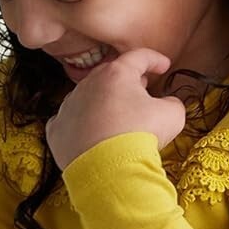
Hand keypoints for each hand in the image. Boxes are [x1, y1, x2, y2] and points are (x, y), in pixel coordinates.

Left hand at [45, 48, 187, 168]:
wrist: (109, 171)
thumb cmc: (141, 136)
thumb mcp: (172, 115)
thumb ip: (171, 102)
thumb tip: (167, 104)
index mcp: (116, 74)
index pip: (139, 57)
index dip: (154, 60)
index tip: (163, 66)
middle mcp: (88, 85)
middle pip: (111, 75)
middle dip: (128, 81)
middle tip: (142, 89)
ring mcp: (69, 106)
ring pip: (89, 97)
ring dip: (104, 103)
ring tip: (118, 117)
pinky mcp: (57, 130)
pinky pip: (71, 121)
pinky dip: (83, 125)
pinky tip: (92, 134)